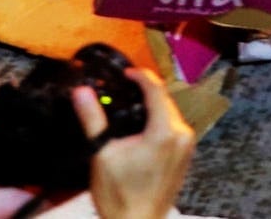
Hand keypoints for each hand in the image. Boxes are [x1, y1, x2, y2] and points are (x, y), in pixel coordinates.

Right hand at [77, 67, 193, 218]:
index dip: (140, 76)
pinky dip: (159, 122)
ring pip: (170, 114)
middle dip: (145, 92)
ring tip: (130, 108)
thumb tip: (82, 93)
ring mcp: (187, 147)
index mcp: (164, 132)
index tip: (126, 73)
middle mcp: (182, 135)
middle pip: (165, 100)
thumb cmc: (120, 197)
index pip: (156, 89)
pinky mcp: (186, 156)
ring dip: (153, 107)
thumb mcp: (102, 154)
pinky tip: (141, 130)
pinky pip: (174, 128)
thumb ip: (93, 119)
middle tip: (124, 89)